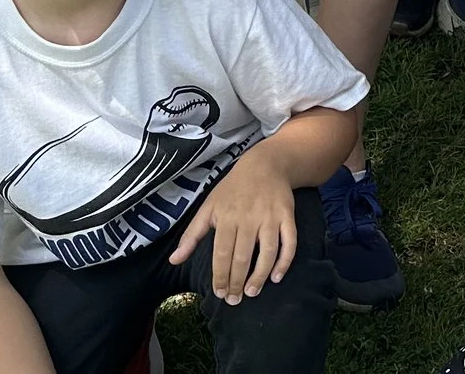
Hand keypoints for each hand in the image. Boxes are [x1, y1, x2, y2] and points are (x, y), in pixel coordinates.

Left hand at [170, 153, 296, 303]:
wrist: (264, 164)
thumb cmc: (232, 189)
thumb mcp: (208, 207)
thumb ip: (191, 235)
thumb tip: (174, 261)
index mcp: (226, 216)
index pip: (222, 253)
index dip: (220, 276)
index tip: (220, 293)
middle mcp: (249, 217)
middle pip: (243, 256)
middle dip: (237, 282)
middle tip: (234, 300)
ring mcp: (270, 217)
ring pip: (267, 252)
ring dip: (260, 276)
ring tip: (252, 292)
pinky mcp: (287, 216)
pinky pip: (290, 242)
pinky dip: (285, 261)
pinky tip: (276, 277)